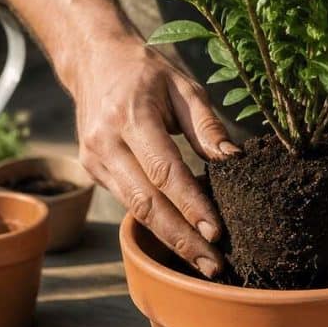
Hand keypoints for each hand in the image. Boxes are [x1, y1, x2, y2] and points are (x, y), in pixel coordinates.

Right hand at [68, 34, 239, 276]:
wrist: (93, 60)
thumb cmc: (147, 72)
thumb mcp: (183, 85)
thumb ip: (207, 124)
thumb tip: (234, 160)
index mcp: (131, 116)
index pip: (164, 170)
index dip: (191, 203)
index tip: (216, 232)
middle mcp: (106, 142)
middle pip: (146, 202)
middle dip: (181, 238)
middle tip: (213, 266)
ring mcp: (94, 160)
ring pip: (134, 209)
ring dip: (169, 239)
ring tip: (202, 263)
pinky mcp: (93, 171)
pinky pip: (128, 203)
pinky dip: (155, 224)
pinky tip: (182, 240)